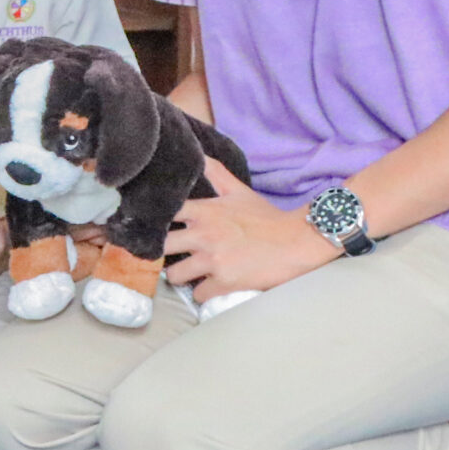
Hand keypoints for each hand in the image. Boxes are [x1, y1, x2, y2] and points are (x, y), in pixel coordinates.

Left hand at [165, 158, 336, 301]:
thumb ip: (216, 174)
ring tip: (188, 274)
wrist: (297, 241)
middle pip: (161, 247)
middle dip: (162, 254)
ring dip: (180, 277)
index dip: (154, 223)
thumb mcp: (239, 191)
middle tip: (169, 257)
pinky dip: (202, 293)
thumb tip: (199, 155)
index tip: (151, 229)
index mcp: (204, 212)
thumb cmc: (268, 217)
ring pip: (174, 275)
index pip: (163, 215)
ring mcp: (213, 260)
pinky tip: (208, 287)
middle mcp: (203, 235)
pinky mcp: (225, 282)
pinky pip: (198, 294)